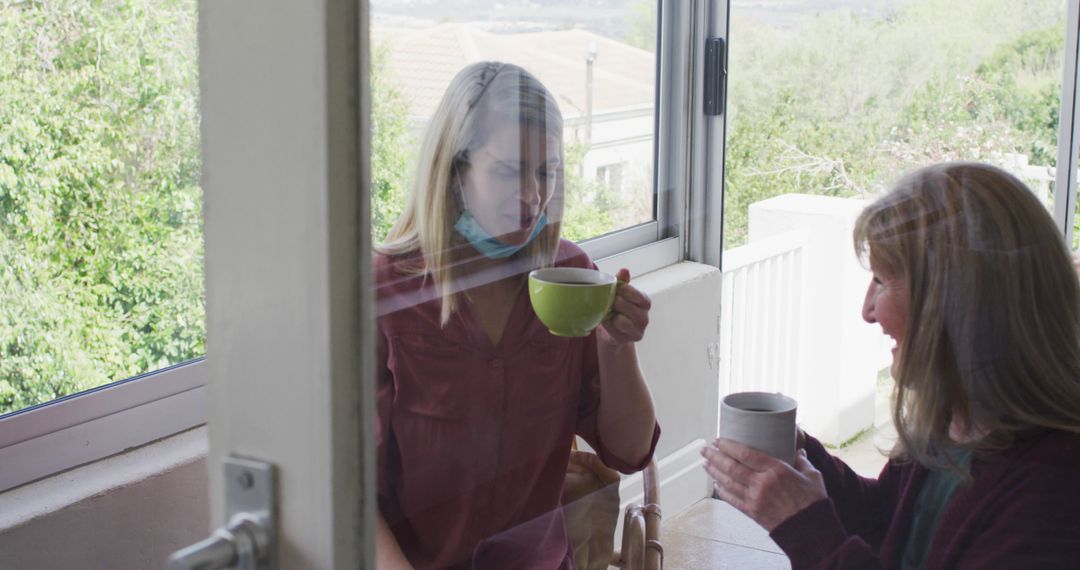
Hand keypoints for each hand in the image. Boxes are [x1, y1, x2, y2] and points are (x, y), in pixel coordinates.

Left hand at [597, 268, 650, 344]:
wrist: (612, 331)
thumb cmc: (617, 309)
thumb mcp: (619, 294)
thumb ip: (623, 282)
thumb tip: (624, 270)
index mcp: (645, 302)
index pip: (634, 293)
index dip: (621, 291)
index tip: (613, 290)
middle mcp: (645, 317)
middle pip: (625, 305)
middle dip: (612, 302)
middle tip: (607, 302)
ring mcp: (639, 330)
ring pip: (621, 320)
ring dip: (610, 315)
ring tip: (607, 312)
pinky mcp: (630, 339)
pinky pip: (616, 330)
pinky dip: (609, 325)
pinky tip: (607, 322)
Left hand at [701, 438, 826, 531]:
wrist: (811, 532)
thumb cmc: (813, 502)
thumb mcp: (812, 476)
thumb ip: (802, 461)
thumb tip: (799, 450)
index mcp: (776, 470)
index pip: (746, 454)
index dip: (729, 446)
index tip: (718, 440)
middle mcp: (762, 483)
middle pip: (732, 467)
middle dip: (715, 456)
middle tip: (705, 449)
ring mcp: (755, 499)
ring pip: (728, 482)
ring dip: (714, 471)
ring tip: (705, 463)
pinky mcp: (752, 512)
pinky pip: (732, 499)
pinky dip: (722, 491)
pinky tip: (715, 484)